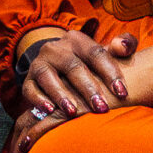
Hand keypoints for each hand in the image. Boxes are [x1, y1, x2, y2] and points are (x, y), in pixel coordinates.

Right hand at [6, 29, 136, 152]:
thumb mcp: (106, 52)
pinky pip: (29, 88)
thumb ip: (124, 45)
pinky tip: (50, 110)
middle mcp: (56, 48)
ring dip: (61, 94)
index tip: (123, 93)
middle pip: (73, 66)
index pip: (95, 53)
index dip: (110, 72)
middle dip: (88, 88)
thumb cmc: (90, 64)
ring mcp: (40, 62)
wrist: (57, 65)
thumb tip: (123, 47)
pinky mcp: (28, 79)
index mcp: (77, 40)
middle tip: (102, 108)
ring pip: (48, 76)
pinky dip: (38, 99)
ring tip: (73, 111)